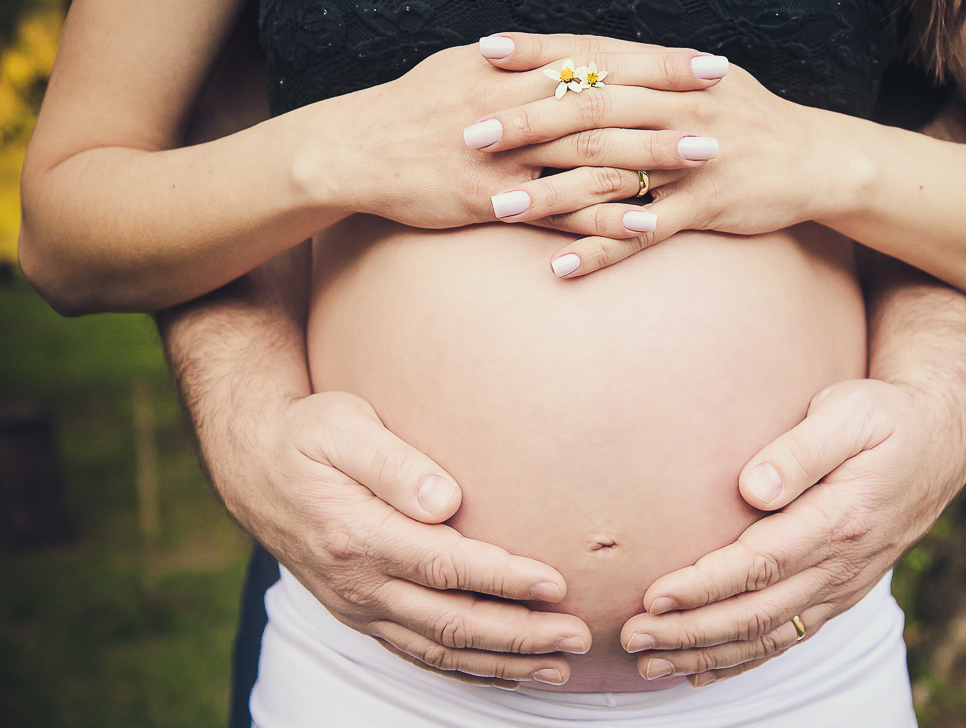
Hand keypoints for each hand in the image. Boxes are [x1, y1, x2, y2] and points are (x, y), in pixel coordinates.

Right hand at [239, 390, 593, 687]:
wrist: (254, 467)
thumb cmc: (307, 437)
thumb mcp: (341, 427)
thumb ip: (393, 463)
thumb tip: (446, 500)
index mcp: (357, 535)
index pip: (445, 567)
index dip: (504, 579)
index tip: (555, 583)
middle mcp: (358, 583)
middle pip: (451, 622)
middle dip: (520, 635)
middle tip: (578, 636)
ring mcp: (358, 606)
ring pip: (440, 650)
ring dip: (504, 663)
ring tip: (560, 667)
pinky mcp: (362, 614)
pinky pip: (419, 654)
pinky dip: (468, 669)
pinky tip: (509, 670)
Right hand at [309, 40, 722, 232]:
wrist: (354, 151)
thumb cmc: (411, 107)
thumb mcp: (463, 67)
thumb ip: (518, 65)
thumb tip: (564, 57)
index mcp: (513, 69)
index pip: (600, 59)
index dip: (657, 61)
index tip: (708, 63)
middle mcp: (516, 105)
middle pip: (608, 102)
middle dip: (670, 105)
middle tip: (726, 109)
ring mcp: (506, 155)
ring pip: (591, 154)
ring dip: (652, 157)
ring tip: (706, 163)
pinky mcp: (492, 200)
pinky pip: (558, 213)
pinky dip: (603, 219)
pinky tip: (646, 225)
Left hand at [474, 33, 862, 276]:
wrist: (818, 159)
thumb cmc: (750, 119)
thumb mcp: (703, 81)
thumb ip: (647, 74)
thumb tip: (588, 62)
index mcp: (671, 73)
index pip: (594, 56)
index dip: (539, 52)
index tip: (484, 53)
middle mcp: (678, 108)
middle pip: (589, 113)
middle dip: (524, 125)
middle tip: (468, 137)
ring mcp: (692, 159)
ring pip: (609, 174)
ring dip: (549, 194)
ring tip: (495, 210)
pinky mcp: (706, 207)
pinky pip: (643, 234)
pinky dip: (600, 251)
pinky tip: (558, 267)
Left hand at [617, 378, 965, 685]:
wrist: (939, 445)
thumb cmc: (885, 417)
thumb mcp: (850, 412)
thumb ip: (801, 450)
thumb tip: (753, 488)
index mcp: (841, 519)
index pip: (761, 565)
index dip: (705, 587)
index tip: (654, 597)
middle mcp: (843, 565)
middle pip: (757, 612)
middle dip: (690, 632)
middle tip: (632, 638)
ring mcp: (843, 585)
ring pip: (769, 635)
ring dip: (707, 654)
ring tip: (650, 663)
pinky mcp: (839, 592)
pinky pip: (789, 637)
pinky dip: (743, 660)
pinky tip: (701, 672)